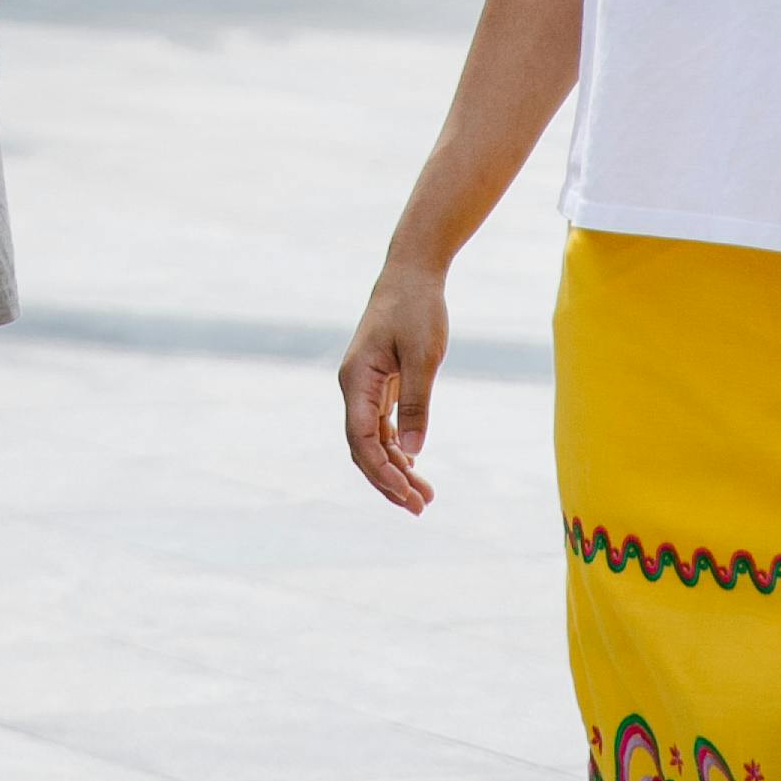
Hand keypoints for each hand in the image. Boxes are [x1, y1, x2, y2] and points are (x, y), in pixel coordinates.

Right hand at [339, 257, 446, 513]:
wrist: (412, 273)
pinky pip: (382, 427)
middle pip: (363, 448)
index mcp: (357, 380)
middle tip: (421, 507)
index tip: (407, 494)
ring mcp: (365, 387)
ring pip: (373, 441)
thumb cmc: (417, 309)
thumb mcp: (423, 355)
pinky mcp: (379, 384)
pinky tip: (415, 467)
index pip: (360, 439)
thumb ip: (417, 402)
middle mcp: (355, 387)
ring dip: (396, 469)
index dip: (381, 472)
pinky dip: (398, 449)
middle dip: (388, 481)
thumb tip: (414, 453)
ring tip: (425, 497)